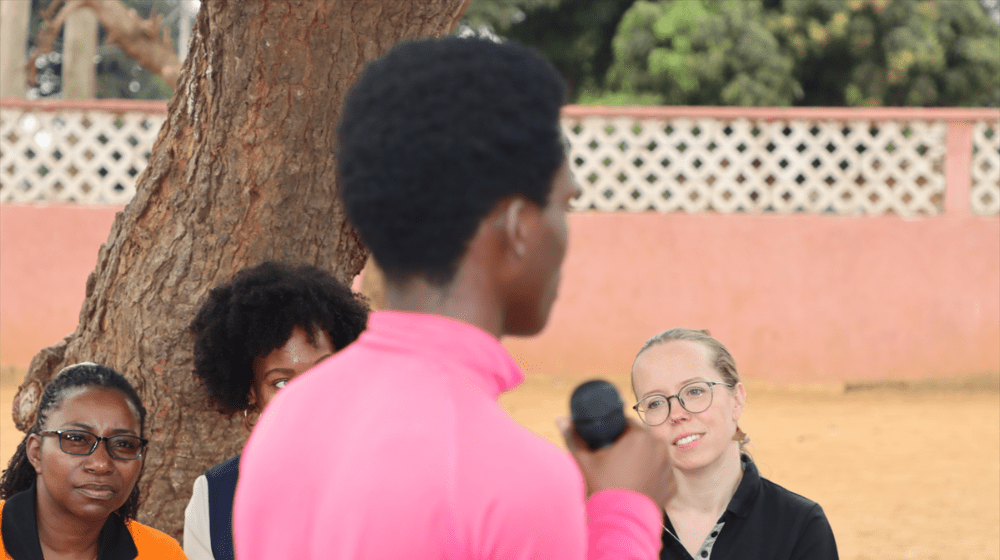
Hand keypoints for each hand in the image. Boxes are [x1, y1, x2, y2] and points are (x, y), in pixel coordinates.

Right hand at [559, 417, 673, 505]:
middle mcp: (659, 447)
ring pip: (651, 455)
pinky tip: (636, 484)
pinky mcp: (672, 484)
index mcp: (640, 436)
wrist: (622, 521)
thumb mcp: (584, 461)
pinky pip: (660, 473)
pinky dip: (651, 476)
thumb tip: (561, 419)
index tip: (606, 441)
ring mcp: (668, 467)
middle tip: (613, 458)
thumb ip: (573, 438)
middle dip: (628, 445)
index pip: (626, 423)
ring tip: (624, 472)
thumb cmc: (603, 487)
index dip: (614, 430)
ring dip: (641, 459)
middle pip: (640, 439)